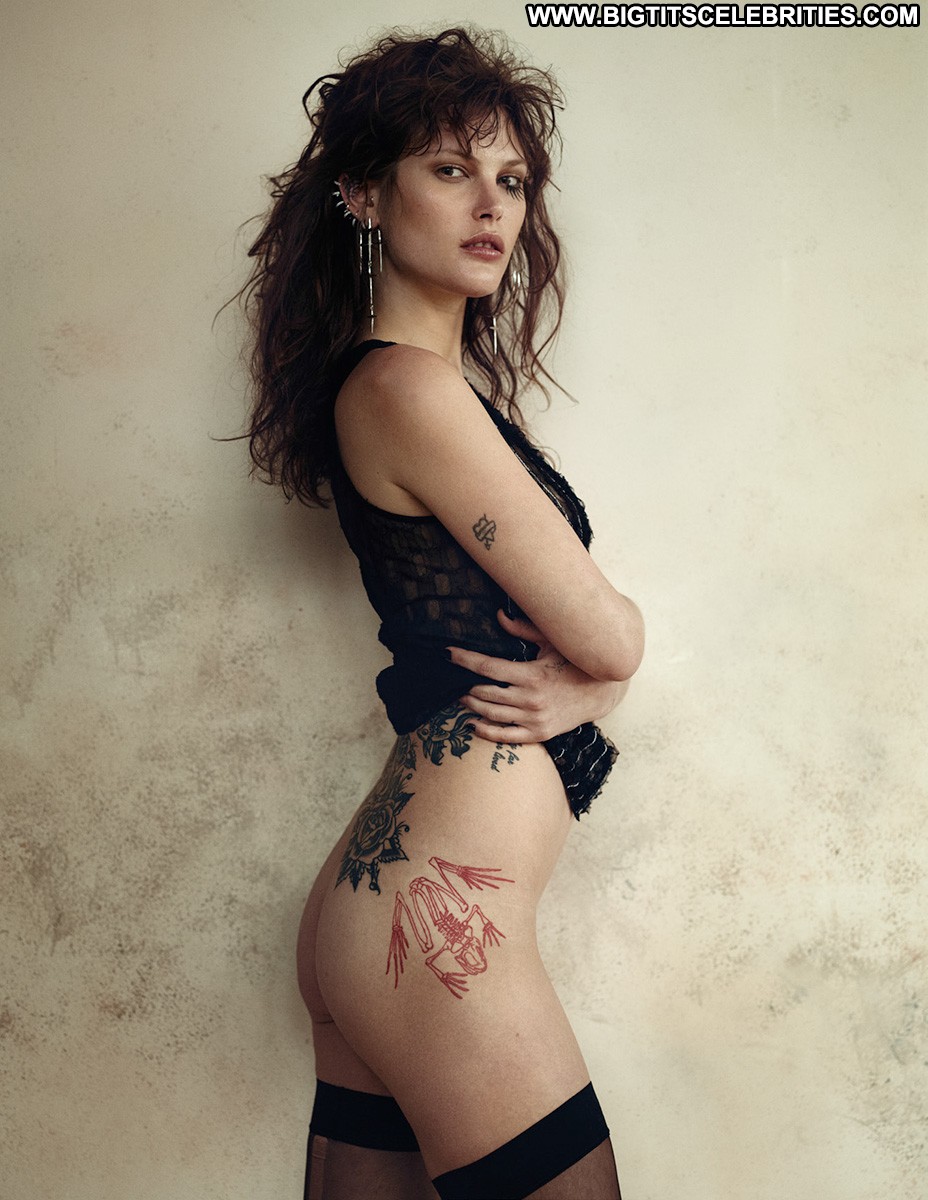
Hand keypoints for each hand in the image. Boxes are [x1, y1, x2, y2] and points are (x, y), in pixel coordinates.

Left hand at [448, 610, 627, 743]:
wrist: (600, 694)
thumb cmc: (574, 662)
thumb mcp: (551, 642)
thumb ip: (523, 629)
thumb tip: (498, 615)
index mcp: (532, 675)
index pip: (488, 667)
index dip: (464, 659)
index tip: (447, 653)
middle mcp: (531, 700)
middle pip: (485, 692)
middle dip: (464, 684)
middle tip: (451, 678)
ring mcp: (534, 719)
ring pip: (491, 714)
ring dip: (472, 705)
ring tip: (460, 696)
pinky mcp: (539, 733)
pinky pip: (506, 736)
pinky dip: (486, 731)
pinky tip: (473, 724)